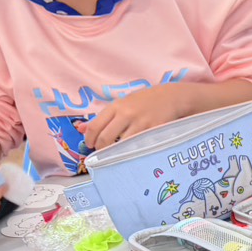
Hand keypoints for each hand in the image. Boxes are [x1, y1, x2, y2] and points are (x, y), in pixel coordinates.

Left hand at [79, 85, 195, 150]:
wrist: (171, 97)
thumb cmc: (144, 102)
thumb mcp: (122, 104)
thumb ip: (103, 117)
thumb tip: (80, 128)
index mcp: (116, 106)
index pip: (95, 126)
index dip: (89, 139)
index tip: (90, 145)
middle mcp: (126, 114)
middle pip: (105, 138)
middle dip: (101, 149)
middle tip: (102, 153)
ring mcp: (140, 123)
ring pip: (121, 145)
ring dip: (116, 152)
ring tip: (117, 153)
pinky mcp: (153, 131)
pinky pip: (138, 146)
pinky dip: (132, 151)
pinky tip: (132, 151)